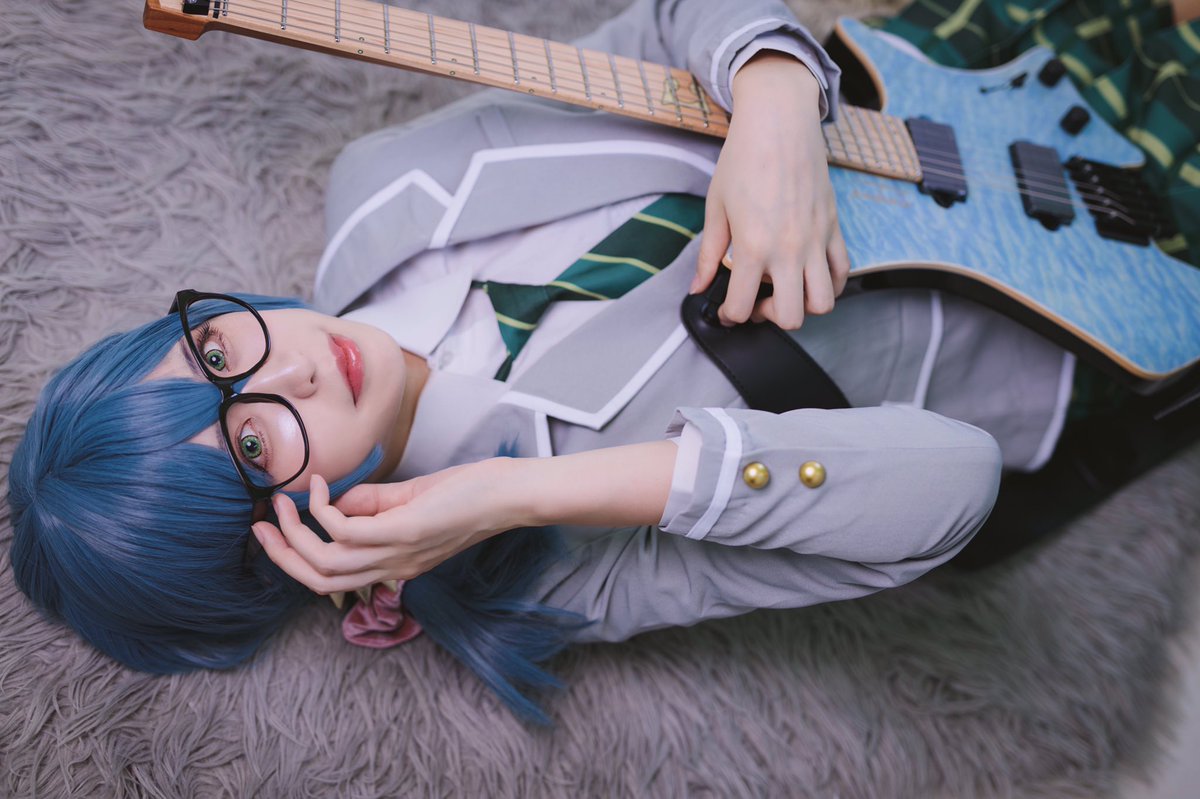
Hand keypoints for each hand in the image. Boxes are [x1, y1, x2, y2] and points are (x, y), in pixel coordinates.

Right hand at [251, 459, 522, 594]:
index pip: (335, 581)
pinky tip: (321, 488)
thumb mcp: (412, 502)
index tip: (275, 532)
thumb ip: (372, 505)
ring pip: (325, 563)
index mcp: (395, 566)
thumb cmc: (469, 495)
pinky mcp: (403, 532)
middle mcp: (393, 568)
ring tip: (281, 503)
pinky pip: (345, 530)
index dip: (298, 562)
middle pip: (319, 580)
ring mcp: (397, 553)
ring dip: (294, 534)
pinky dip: (323, 510)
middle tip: (260, 526)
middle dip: (283, 555)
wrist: (509, 496)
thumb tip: (333, 502)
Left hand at [693, 53, 849, 328]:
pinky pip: (842, 272)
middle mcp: (789, 250)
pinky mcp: (834, 228)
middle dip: (770, 317)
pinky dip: (829, 284)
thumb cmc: (742, 159)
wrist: (779, 121)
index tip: (726, 309)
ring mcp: (816, 241)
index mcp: (753, 246)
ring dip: (803, 305)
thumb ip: (708, 254)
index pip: (741, 307)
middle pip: (791, 317)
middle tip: (756, 300)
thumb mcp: (716, 207)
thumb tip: (698, 287)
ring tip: (785, 288)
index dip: (729, 315)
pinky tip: (809, 274)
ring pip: (823, 303)